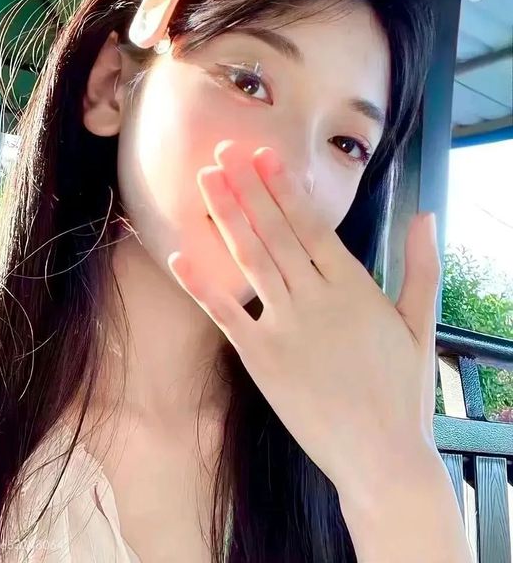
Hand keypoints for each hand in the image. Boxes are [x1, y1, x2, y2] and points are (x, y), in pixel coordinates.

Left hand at [167, 139, 441, 495]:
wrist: (382, 455)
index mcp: (353, 286)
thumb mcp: (420, 323)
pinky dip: (201, 284)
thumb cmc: (402, 390)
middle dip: (247, 187)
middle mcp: (316, 298)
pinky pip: (226, 314)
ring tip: (205, 180)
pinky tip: (179, 254)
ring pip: (251, 259)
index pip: (311, 223)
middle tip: (223, 149)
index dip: (282, 187)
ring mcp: (286, 327)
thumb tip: (425, 216)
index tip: (262, 154)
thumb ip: (421, 266)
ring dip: (226, 216)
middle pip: (274, 231)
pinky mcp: (261, 359)